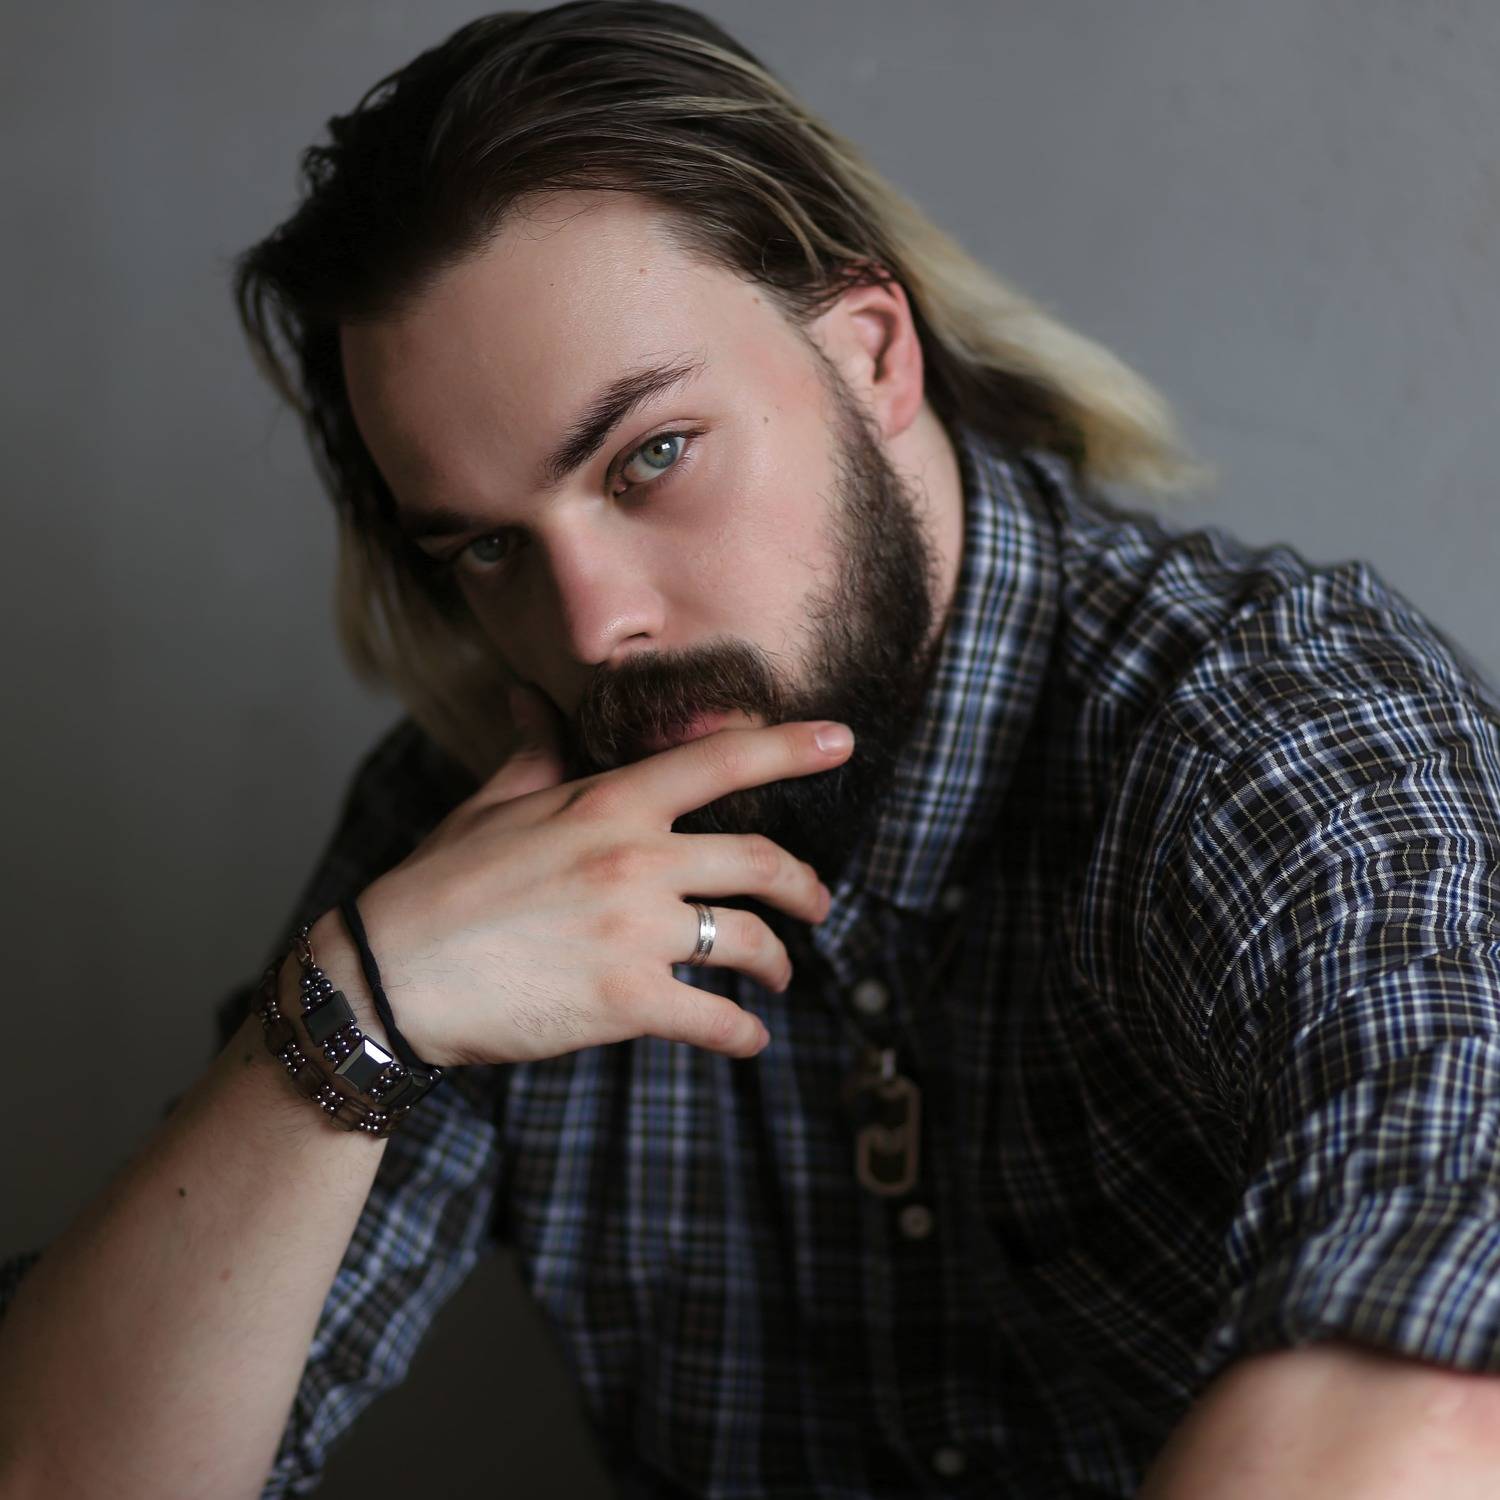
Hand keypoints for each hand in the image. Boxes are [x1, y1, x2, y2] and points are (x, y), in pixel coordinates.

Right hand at [324, 685, 852, 1067]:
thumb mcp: (489, 805)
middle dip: (806, 886)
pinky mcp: (625, 1001)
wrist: (391, 975)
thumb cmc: (438, 884)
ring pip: (750, 942)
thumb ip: (533, 751)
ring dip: (780, 961)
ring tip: (781, 975)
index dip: (792, 747)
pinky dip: (743, 1034)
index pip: (720, 761)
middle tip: (819, 903)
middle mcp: (635, 859)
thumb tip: (525, 696)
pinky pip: (715, 1019)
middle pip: (761, 862)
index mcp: (607, 803)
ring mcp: (635, 932)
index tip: (843, 742)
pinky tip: (748, 1040)